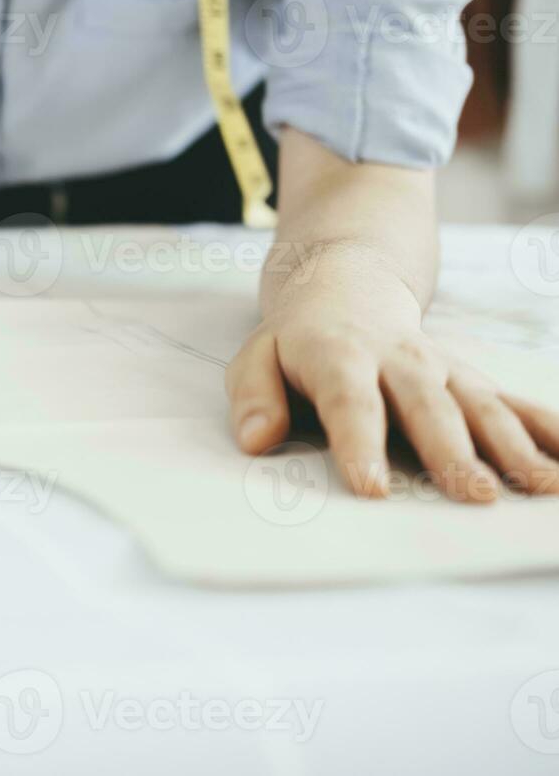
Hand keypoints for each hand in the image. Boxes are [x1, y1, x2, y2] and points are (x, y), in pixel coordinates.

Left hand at [226, 268, 558, 501]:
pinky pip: (515, 403)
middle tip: (474, 495)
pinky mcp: (472, 378)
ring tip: (538, 486)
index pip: (351, 403)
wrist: (345, 287)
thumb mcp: (256, 358)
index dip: (360, 444)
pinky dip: (549, 430)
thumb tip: (256, 440)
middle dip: (452, 451)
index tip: (372, 488)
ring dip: (513, 445)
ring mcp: (444, 368)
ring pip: (481, 404)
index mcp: (341, 356)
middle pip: (428, 406)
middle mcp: (401, 360)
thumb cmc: (296, 342)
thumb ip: (253, 397)